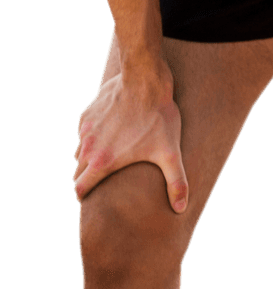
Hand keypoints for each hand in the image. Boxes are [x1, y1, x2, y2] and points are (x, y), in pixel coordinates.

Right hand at [73, 64, 188, 212]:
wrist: (145, 80)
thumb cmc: (158, 118)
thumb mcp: (170, 153)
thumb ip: (176, 182)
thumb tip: (180, 208)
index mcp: (103, 162)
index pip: (79, 189)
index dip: (84, 196)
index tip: (93, 198)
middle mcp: (88, 147)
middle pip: (76, 172)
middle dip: (86, 179)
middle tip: (101, 181)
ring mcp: (85, 129)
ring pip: (78, 151)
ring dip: (87, 157)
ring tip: (106, 158)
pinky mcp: (87, 113)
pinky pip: (82, 131)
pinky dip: (90, 137)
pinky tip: (107, 134)